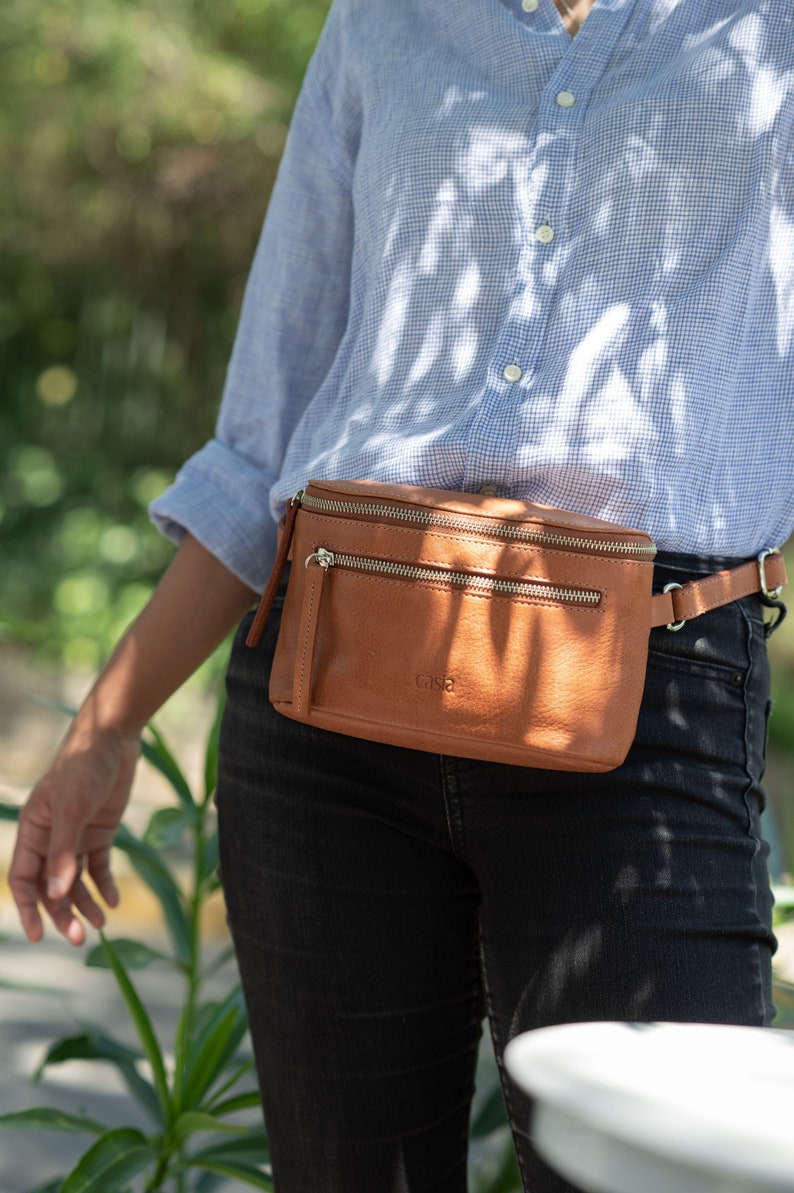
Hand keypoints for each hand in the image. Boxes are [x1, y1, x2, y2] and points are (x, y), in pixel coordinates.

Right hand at [9, 720, 140, 945]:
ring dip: (85, 903)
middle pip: (51, 885)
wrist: (113, 737)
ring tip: (101, 924)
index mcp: (33, 830)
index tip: (38, 936)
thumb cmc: (83, 767)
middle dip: (62, 912)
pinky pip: (98, 866)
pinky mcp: (100, 832)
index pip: (23, 878)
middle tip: (78, 938)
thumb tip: (56, 894)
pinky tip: (114, 901)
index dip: (28, 908)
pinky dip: (105, 884)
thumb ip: (64, 852)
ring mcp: (76, 836)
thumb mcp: (72, 810)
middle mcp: (51, 837)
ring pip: (74, 880)